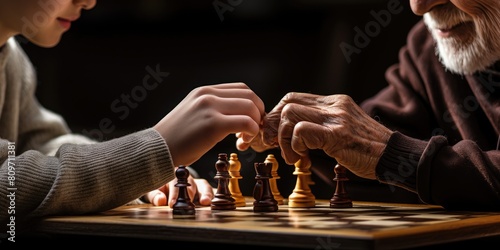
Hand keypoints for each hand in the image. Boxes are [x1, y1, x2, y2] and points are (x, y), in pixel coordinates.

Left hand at [144, 176, 214, 206]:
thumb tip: (161, 200)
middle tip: (189, 203)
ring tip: (205, 202)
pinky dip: (212, 197)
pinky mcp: (205, 191)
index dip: (174, 193)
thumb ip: (155, 196)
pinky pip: (211, 192)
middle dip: (190, 193)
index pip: (174, 183)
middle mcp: (187, 178)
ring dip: (205, 193)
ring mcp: (198, 184)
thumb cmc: (160, 189)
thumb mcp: (153, 191)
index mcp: (173, 175)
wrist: (168, 189)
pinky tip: (212, 203)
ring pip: (203, 186)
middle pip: (190, 183)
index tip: (172, 204)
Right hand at [154, 82, 264, 166]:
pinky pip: (245, 123)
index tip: (251, 120)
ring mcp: (210, 108)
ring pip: (250, 108)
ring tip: (245, 138)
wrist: (157, 150)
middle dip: (258, 113)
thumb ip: (214, 109)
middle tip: (253, 130)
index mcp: (204, 91)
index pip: (241, 89)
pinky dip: (251, 132)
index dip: (253, 104)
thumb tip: (239, 115)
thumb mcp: (194, 113)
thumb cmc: (176, 139)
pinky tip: (242, 142)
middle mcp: (208, 95)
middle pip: (249, 96)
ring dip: (255, 124)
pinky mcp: (213, 124)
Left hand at [259, 92, 391, 179]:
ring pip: (290, 113)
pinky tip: (303, 157)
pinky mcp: (338, 134)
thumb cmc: (368, 151)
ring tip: (293, 156)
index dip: (276, 116)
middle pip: (287, 102)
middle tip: (273, 145)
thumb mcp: (343, 131)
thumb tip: (289, 134)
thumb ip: (320, 127)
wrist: (395, 158)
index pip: (293, 98)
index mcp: (335, 102)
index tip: (272, 136)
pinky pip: (301, 130)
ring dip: (283, 138)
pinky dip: (294, 145)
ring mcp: (337, 118)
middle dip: (273, 126)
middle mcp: (335, 105)